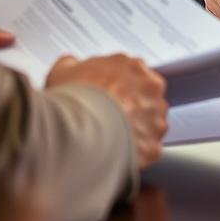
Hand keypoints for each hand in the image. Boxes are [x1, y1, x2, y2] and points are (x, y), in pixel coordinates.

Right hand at [46, 54, 167, 169]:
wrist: (81, 130)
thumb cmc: (76, 99)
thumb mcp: (64, 70)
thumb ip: (73, 65)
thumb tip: (69, 66)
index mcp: (133, 67)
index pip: (133, 74)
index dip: (118, 86)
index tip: (107, 95)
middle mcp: (150, 89)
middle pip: (147, 98)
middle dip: (132, 107)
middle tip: (109, 117)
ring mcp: (155, 118)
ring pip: (151, 125)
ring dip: (136, 131)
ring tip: (112, 139)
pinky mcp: (153, 146)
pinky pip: (147, 151)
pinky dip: (135, 154)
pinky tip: (117, 155)